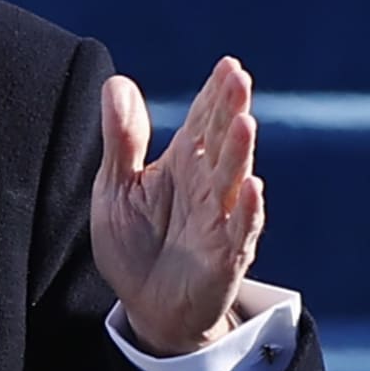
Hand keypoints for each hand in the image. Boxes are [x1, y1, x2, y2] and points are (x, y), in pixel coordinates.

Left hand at [90, 57, 265, 356]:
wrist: (145, 305)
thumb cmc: (135, 243)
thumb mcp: (116, 186)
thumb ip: (122, 138)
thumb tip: (117, 81)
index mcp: (183, 163)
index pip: (204, 121)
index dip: (215, 94)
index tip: (228, 64)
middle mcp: (208, 185)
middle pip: (223, 142)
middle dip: (231, 111)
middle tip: (239, 78)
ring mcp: (220, 219)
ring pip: (235, 180)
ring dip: (241, 153)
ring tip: (245, 123)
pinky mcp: (226, 257)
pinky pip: (241, 231)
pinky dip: (248, 210)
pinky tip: (252, 187)